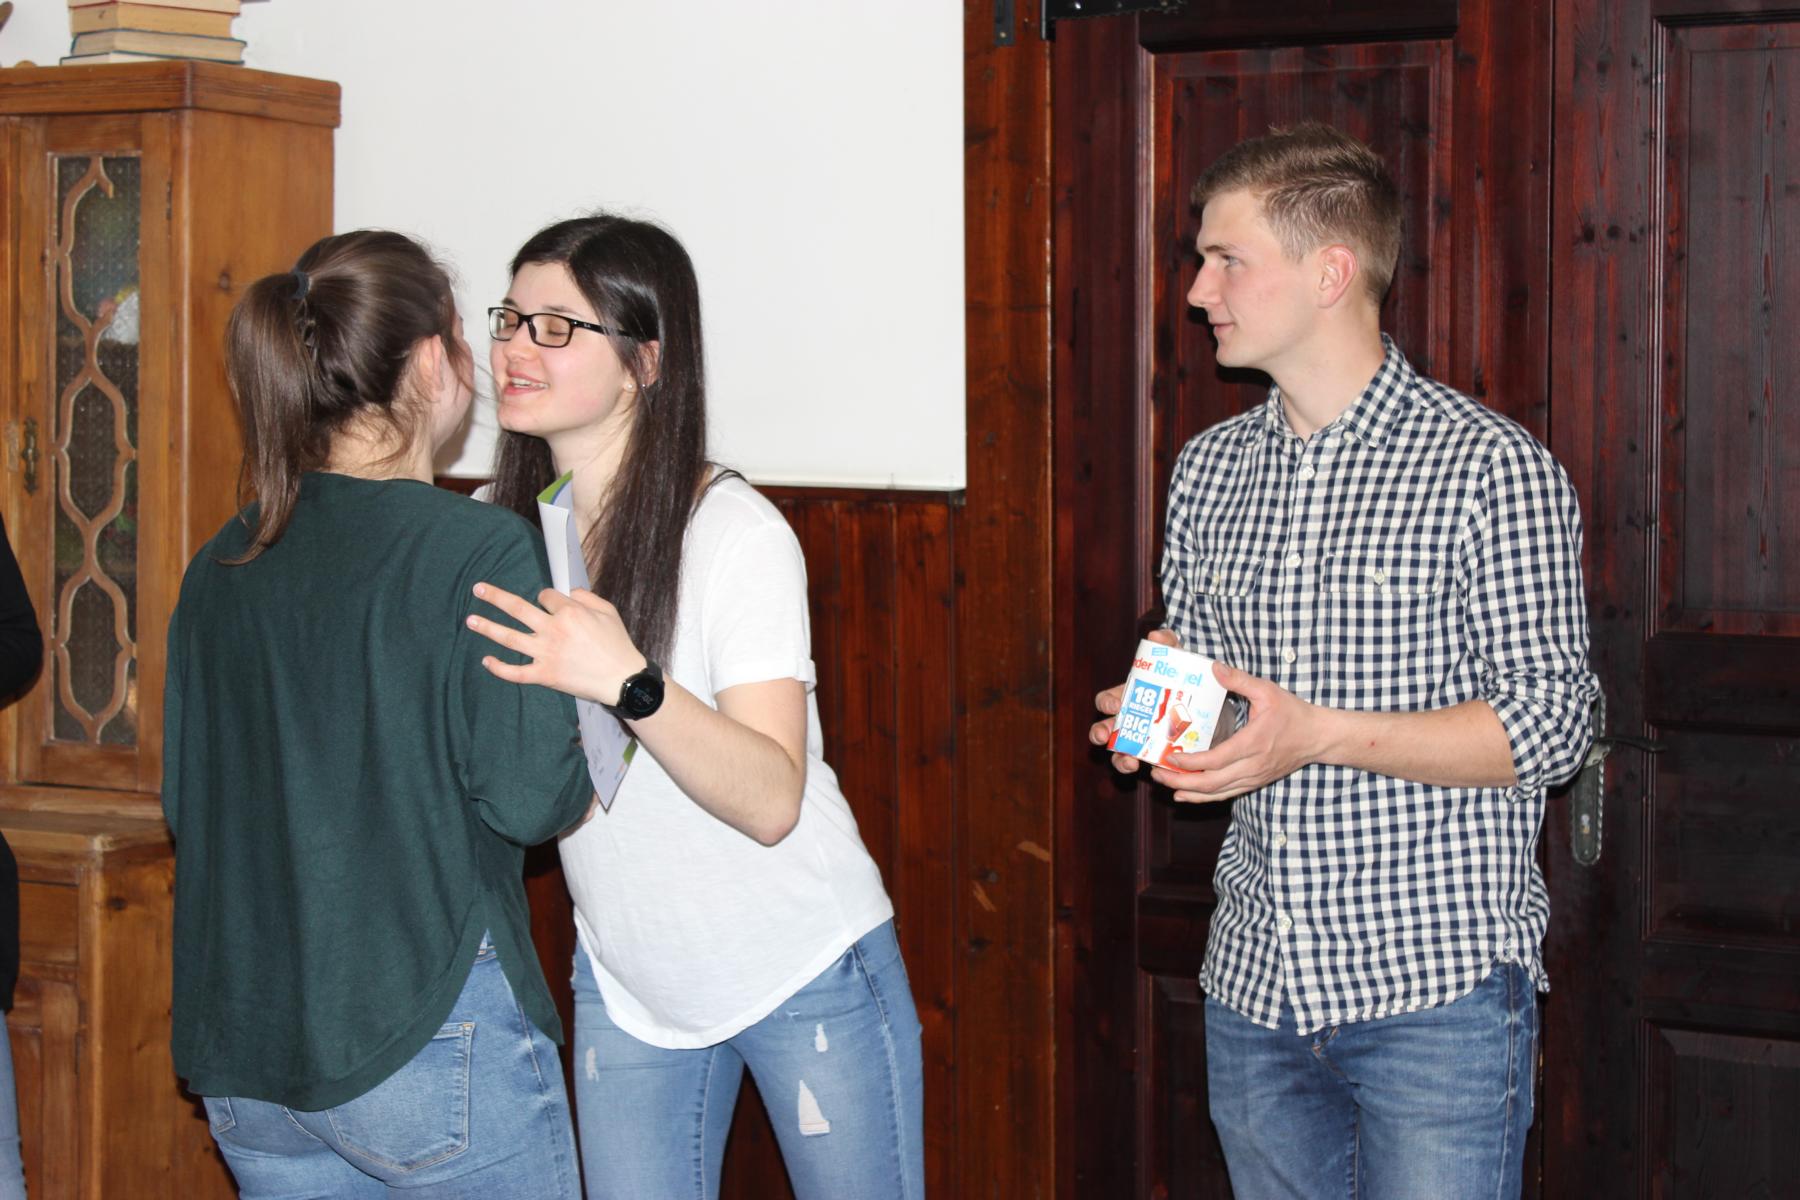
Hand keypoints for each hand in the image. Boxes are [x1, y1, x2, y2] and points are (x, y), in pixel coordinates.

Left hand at [465, 583, 644, 705]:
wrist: (622, 678)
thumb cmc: (617, 643)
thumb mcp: (608, 610)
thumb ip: (586, 597)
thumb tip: (567, 592)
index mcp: (569, 612)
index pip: (545, 596)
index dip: (546, 598)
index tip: (547, 604)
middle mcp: (553, 630)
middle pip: (517, 608)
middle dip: (494, 597)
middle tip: (478, 589)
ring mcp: (546, 653)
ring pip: (509, 638)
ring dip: (488, 628)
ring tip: (470, 620)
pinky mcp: (545, 675)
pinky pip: (516, 672)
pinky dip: (499, 668)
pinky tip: (486, 660)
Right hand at [1089, 628, 1179, 774]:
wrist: (1212, 705)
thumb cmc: (1185, 679)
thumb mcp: (1178, 660)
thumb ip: (1168, 645)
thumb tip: (1156, 635)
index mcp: (1127, 696)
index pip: (1106, 700)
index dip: (1106, 703)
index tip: (1114, 706)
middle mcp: (1128, 720)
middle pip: (1104, 729)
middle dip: (1100, 733)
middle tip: (1105, 736)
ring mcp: (1139, 740)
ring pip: (1119, 752)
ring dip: (1120, 759)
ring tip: (1130, 762)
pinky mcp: (1157, 755)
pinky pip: (1145, 765)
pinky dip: (1148, 768)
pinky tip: (1154, 770)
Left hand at [1150, 663, 1326, 802]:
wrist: (1317, 737)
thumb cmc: (1292, 713)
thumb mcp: (1268, 691)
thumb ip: (1239, 680)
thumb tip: (1214, 668)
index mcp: (1253, 743)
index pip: (1217, 760)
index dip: (1191, 762)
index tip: (1171, 757)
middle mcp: (1252, 765)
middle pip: (1212, 782)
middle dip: (1181, 781)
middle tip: (1157, 774)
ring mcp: (1254, 777)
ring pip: (1218, 792)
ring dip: (1189, 792)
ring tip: (1165, 784)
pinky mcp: (1255, 782)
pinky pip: (1226, 794)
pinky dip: (1204, 797)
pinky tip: (1186, 795)